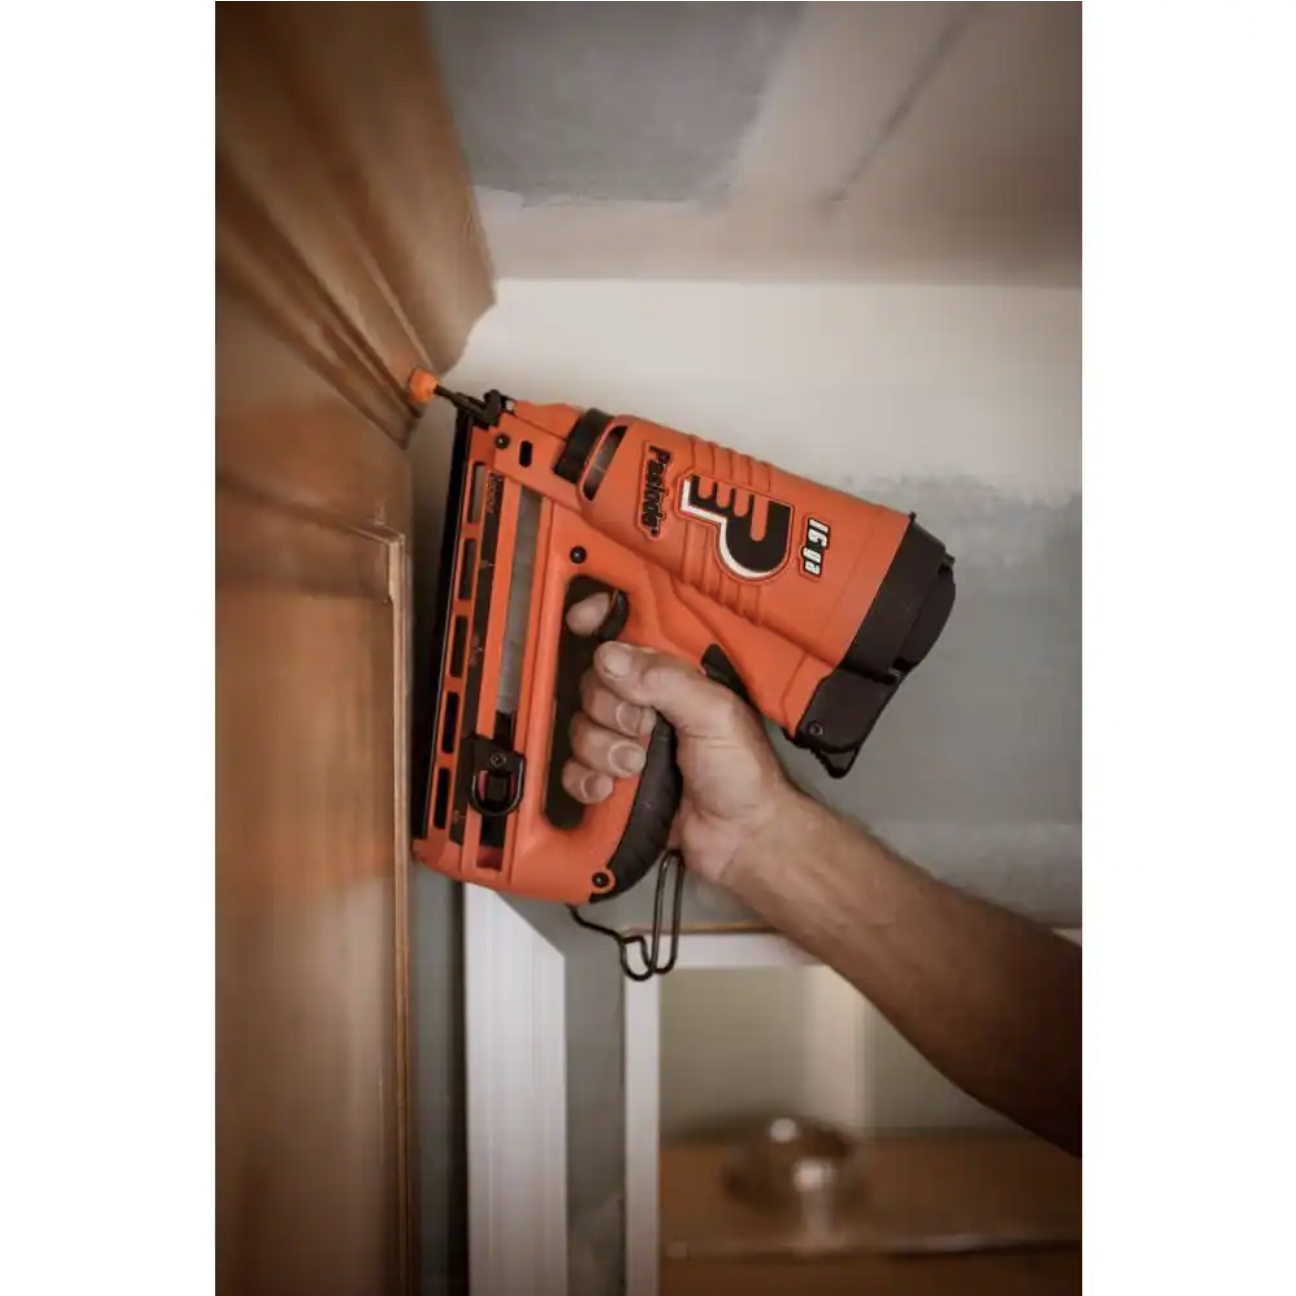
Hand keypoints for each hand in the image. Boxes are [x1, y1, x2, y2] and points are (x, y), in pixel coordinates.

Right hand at [561, 593, 795, 886]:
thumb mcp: (714, 714)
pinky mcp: (612, 781)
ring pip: (580, 729)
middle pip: (592, 686)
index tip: (579, 621)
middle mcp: (644, 703)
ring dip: (602, 751)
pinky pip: (573, 771)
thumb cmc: (742, 772)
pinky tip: (609, 792)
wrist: (741, 838)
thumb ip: (665, 681)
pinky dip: (585, 781)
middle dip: (609, 711)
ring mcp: (625, 742)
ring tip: (636, 769)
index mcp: (672, 677)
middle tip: (642, 730)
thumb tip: (610, 657)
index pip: (627, 636)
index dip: (598, 621)